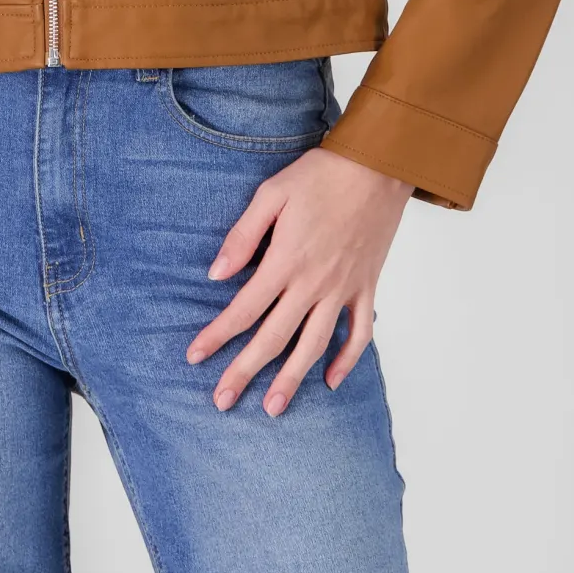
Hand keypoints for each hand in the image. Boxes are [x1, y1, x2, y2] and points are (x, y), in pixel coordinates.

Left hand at [185, 147, 413, 415]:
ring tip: (273, 407)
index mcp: (286, 259)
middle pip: (274, 337)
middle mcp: (314, 282)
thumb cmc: (321, 174)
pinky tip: (329, 380)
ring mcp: (343, 288)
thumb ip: (243, 236)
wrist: (379, 165)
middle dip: (245, 371)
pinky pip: (359, 333)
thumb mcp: (271, 193)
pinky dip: (346, 360)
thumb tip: (216, 274)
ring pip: (314, 345)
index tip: (195, 357)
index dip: (217, 335)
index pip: (244, 308)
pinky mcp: (366, 287)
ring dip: (292, 379)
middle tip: (222, 400)